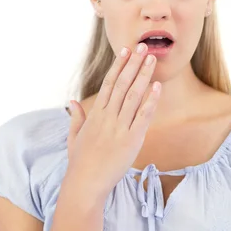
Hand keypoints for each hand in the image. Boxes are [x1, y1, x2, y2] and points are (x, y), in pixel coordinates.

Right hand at [66, 43, 160, 200]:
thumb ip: (76, 118)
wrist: (86, 183)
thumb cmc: (80, 162)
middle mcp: (107, 117)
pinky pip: (143, 116)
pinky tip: (157, 87)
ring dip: (144, 75)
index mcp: (95, 115)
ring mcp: (119, 127)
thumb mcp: (74, 137)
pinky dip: (151, 100)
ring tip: (152, 59)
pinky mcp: (131, 140)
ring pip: (133, 95)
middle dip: (134, 64)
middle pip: (122, 84)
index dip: (118, 66)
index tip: (125, 51)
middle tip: (143, 47)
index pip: (108, 84)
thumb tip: (73, 102)